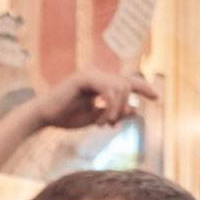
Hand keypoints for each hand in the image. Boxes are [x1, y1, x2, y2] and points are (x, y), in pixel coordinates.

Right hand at [30, 70, 158, 131]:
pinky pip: (109, 89)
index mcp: (100, 82)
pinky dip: (110, 106)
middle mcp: (97, 74)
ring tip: (104, 124)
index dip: (144, 88)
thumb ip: (115, 113)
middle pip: (127, 85)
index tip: (157, 97)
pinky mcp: (84, 77)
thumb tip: (136, 110)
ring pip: (120, 87)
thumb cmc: (66, 118)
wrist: (43, 116)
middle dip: (124, 108)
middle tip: (111, 125)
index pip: (128, 82)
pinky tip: (101, 119)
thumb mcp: (96, 118)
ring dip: (117, 109)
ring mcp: (91, 73)